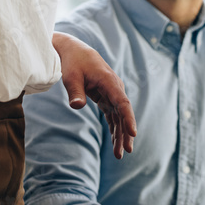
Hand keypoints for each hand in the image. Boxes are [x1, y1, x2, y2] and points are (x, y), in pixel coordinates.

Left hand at [53, 31, 136, 158]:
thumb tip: (77, 106)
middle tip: (126, 151)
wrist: (73, 51)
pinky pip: (112, 115)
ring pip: (119, 116)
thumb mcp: (71, 76)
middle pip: (123, 112)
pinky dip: (114, 128)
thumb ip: (75, 91)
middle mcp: (114, 87)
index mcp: (109, 81)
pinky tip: (115, 143)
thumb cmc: (72, 62)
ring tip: (119, 154)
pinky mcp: (106, 96)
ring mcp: (111, 92)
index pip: (122, 102)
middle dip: (125, 132)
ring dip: (120, 134)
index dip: (128, 118)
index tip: (133, 133)